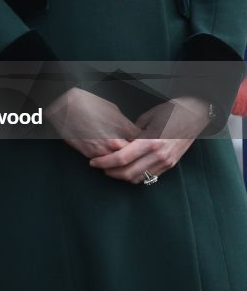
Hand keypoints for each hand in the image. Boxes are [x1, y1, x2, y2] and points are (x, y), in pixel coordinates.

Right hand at [47, 87, 139, 159]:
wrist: (66, 106)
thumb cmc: (88, 104)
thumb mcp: (114, 110)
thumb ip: (126, 124)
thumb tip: (133, 133)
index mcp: (123, 129)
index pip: (141, 144)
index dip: (143, 146)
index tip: (143, 146)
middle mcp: (114, 142)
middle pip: (131, 158)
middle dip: (134, 157)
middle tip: (136, 157)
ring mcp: (101, 150)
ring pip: (117, 165)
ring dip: (120, 164)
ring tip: (122, 160)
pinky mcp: (89, 154)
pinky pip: (103, 164)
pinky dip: (106, 163)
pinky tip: (107, 159)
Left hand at [88, 98, 210, 182]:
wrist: (195, 115)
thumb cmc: (171, 112)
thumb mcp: (149, 117)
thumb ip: (133, 131)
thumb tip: (121, 141)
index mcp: (151, 141)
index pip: (122, 158)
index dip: (105, 162)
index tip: (94, 162)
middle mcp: (159, 155)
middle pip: (128, 172)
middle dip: (110, 172)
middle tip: (99, 167)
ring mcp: (166, 162)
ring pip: (138, 178)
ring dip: (122, 176)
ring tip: (110, 169)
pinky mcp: (170, 165)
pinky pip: (149, 177)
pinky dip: (135, 176)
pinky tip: (127, 169)